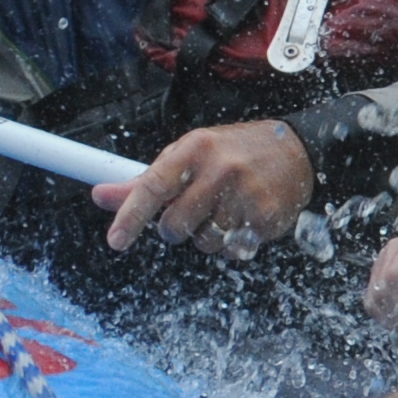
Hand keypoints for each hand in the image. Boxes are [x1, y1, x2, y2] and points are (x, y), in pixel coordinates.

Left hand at [94, 118, 311, 256]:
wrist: (297, 150)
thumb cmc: (232, 153)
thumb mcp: (189, 156)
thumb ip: (146, 180)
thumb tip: (101, 195)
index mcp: (195, 148)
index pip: (152, 187)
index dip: (130, 216)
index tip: (116, 240)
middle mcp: (220, 168)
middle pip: (176, 225)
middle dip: (176, 229)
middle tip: (192, 213)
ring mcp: (245, 193)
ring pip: (204, 242)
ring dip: (208, 236)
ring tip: (226, 210)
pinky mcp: (266, 216)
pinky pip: (232, 250)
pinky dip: (232, 244)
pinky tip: (245, 220)